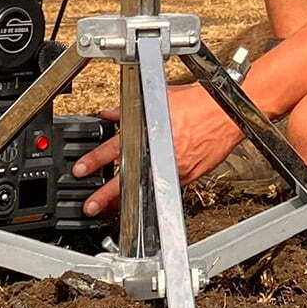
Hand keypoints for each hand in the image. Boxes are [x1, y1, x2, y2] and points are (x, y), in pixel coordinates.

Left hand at [71, 83, 244, 216]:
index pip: (113, 149)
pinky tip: (144, 194)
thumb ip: (130, 109)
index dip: (94, 161)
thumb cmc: (197, 103)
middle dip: (105, 195)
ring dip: (127, 198)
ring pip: (144, 188)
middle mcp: (159, 154)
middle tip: (89, 205)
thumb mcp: (159, 99)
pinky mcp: (187, 177)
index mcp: (148, 133)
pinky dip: (152, 189)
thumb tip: (110, 113)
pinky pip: (164, 185)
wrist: (226, 114)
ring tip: (110, 208)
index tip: (80, 170)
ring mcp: (173, 169)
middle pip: (126, 179)